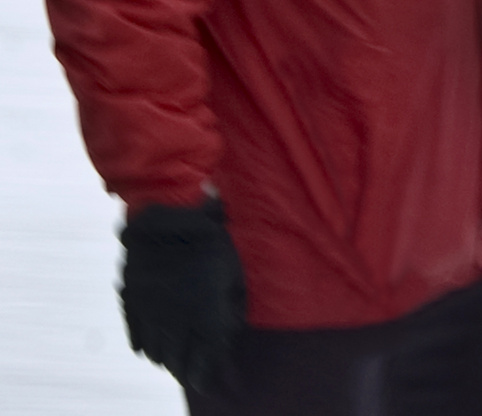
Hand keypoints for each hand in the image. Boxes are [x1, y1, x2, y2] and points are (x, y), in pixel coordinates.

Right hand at [119, 199, 246, 392]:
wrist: (170, 213)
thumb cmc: (212, 239)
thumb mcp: (234, 270)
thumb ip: (233, 303)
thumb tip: (229, 328)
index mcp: (203, 311)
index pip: (204, 355)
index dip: (205, 373)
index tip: (206, 383)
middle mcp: (173, 316)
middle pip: (177, 357)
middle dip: (184, 370)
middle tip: (188, 377)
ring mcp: (149, 307)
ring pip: (154, 348)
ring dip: (164, 360)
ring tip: (170, 366)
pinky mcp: (132, 295)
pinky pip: (134, 331)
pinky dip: (142, 345)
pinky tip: (147, 353)